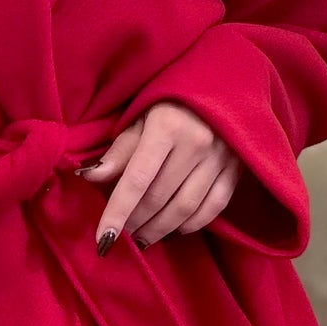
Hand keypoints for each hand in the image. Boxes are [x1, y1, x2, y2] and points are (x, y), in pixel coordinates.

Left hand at [77, 99, 240, 248]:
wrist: (223, 83)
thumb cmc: (171, 100)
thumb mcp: (141, 116)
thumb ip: (120, 150)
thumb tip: (90, 177)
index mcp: (168, 126)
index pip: (136, 180)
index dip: (117, 213)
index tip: (103, 241)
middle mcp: (197, 143)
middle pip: (159, 198)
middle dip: (135, 222)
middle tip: (120, 236)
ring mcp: (220, 158)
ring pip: (185, 208)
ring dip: (159, 229)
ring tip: (141, 238)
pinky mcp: (236, 169)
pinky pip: (213, 207)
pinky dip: (190, 224)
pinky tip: (173, 229)